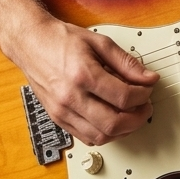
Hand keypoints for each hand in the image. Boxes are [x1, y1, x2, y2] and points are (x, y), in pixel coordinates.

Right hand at [7, 10, 158, 145]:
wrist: (31, 43)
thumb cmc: (61, 40)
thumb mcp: (99, 42)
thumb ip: (126, 62)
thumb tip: (148, 77)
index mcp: (83, 75)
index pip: (123, 97)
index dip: (143, 95)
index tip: (148, 88)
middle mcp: (71, 97)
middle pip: (113, 123)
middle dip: (137, 118)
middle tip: (145, 107)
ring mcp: (62, 111)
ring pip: (100, 136)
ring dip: (123, 130)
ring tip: (131, 114)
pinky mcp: (58, 118)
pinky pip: (86, 137)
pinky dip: (104, 134)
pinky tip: (112, 120)